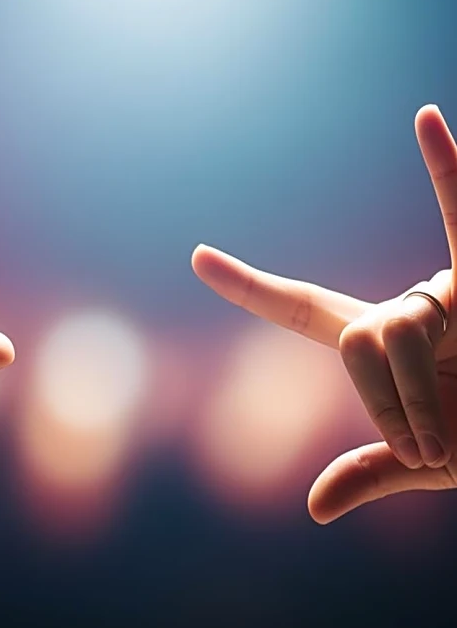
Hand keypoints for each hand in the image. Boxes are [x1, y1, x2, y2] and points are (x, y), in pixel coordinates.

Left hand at [192, 104, 456, 524]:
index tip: (196, 256)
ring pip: (392, 332)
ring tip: (449, 439)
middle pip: (352, 341)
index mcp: (375, 343)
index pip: (297, 306)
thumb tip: (314, 510)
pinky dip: (448, 170)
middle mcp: (402, 309)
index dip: (247, 284)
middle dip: (380, 406)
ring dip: (415, 402)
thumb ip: (372, 472)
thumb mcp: (428, 464)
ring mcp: (442, 293)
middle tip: (423, 449)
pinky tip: (425, 117)